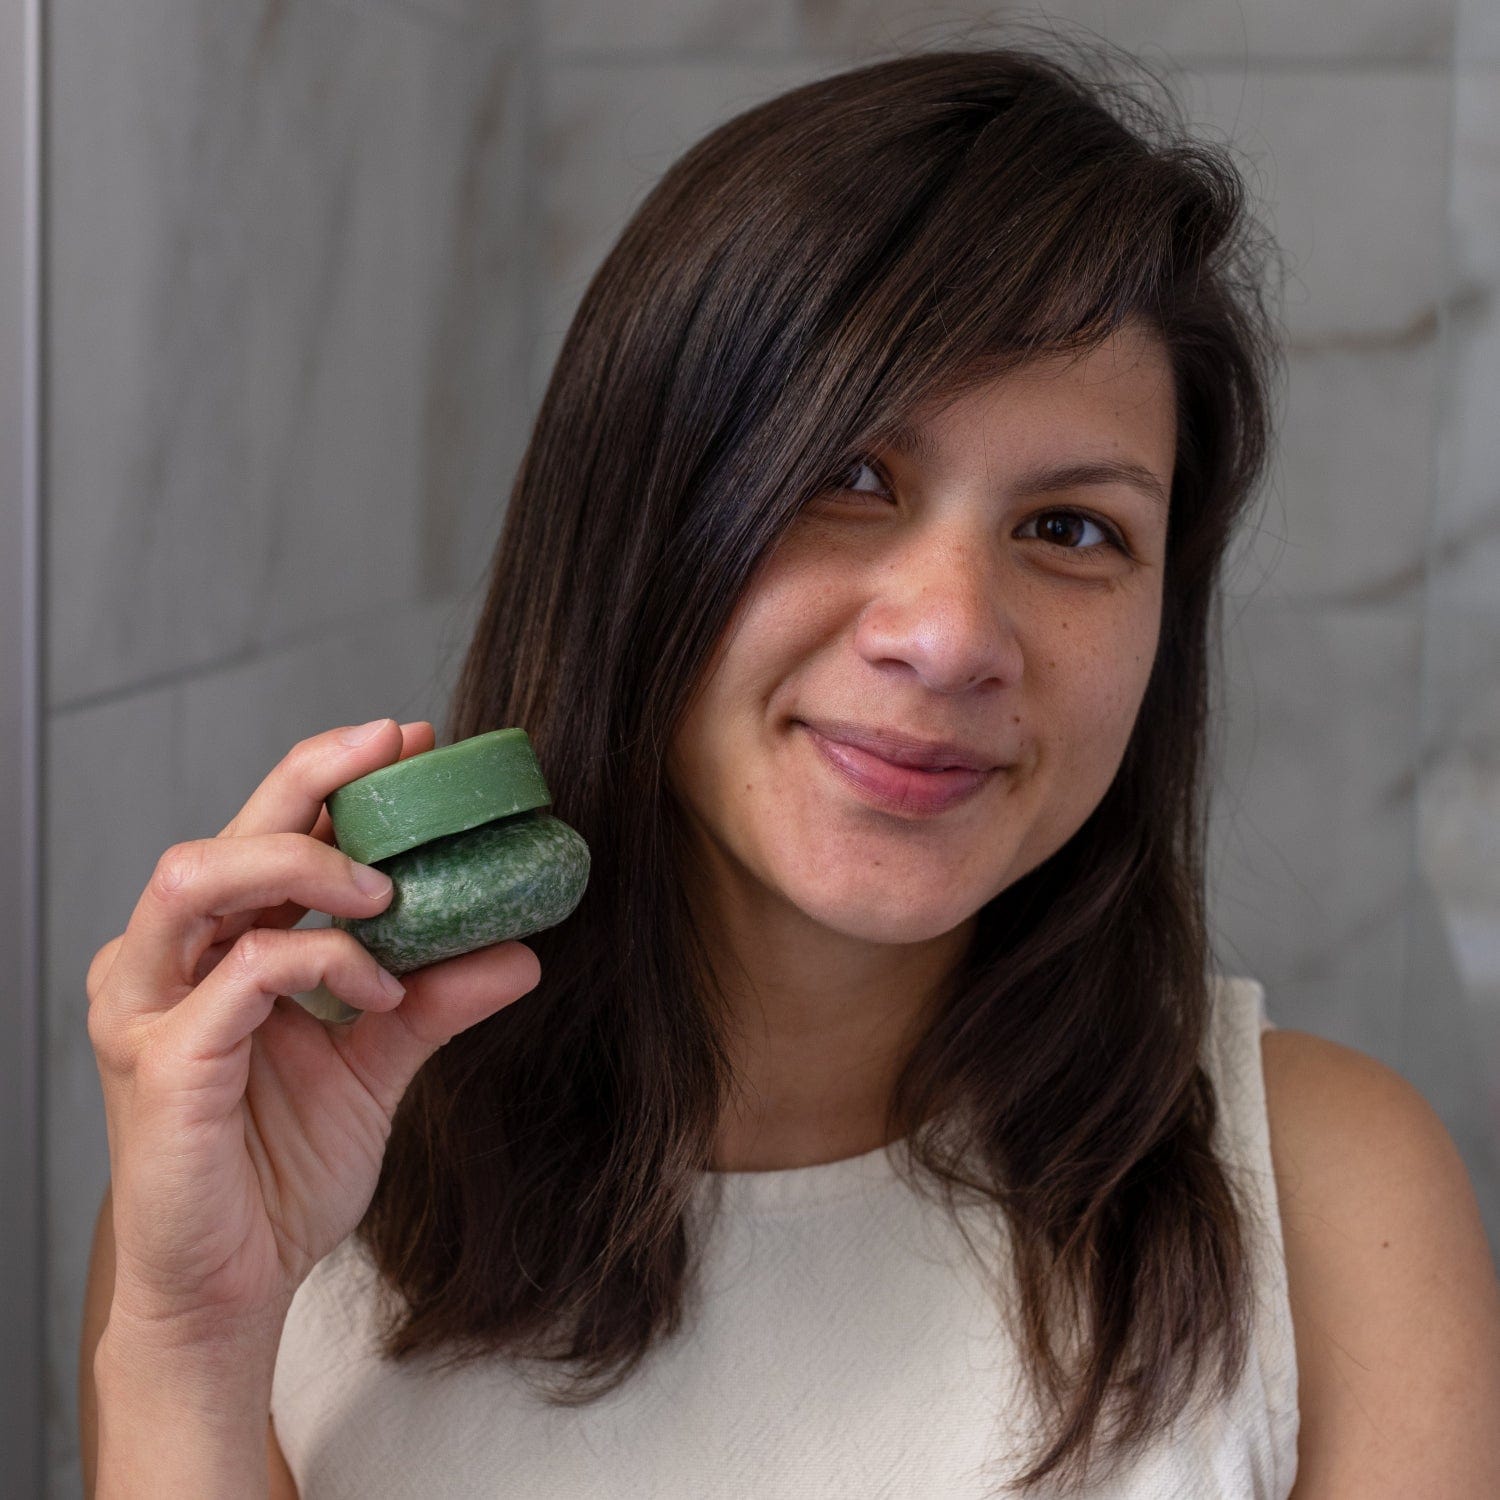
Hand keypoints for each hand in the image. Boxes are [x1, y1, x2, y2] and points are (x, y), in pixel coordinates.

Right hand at [86, 718, 541, 1344]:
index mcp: (215, 949)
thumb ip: (436, 1000)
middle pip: (228, 830)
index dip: (332, 778)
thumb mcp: (378, 1064)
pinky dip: (320, 961)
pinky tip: (377, 989)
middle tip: (396, 750)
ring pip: (203, 876)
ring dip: (306, 864)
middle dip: (314, 777)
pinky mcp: (159, 1061)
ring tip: (388, 891)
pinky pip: (241, 974)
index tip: (410, 742)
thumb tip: (521, 948)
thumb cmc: (278, 1170)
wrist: (233, 1283)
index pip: (264, 834)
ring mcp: (151, 1007)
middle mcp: (169, 961)